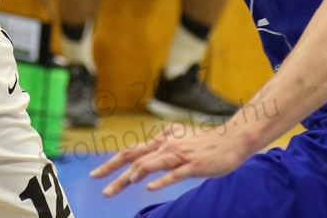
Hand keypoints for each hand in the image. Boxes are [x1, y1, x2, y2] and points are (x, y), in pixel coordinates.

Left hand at [92, 117, 253, 196]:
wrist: (231, 140)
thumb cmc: (205, 142)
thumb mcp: (180, 139)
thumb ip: (166, 142)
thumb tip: (155, 141)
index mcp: (160, 142)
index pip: (130, 152)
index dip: (110, 163)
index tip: (95, 175)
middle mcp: (166, 146)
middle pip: (133, 157)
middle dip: (113, 170)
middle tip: (96, 180)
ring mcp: (179, 155)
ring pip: (151, 164)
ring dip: (134, 174)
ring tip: (121, 184)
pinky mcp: (193, 165)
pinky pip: (175, 174)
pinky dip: (161, 181)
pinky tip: (150, 188)